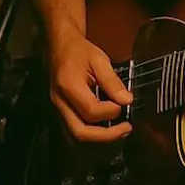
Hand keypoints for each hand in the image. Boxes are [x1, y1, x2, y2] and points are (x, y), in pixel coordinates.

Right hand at [47, 27, 131, 143]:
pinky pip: (73, 131)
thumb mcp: (99, 59)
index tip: (124, 101)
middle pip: (80, 132)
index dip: (111, 111)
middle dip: (106, 136)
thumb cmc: (80, 51)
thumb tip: (127, 101)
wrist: (60, 46)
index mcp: (69, 86)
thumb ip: (112, 81)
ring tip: (119, 131)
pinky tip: (105, 129)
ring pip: (75, 136)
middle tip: (126, 129)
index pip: (91, 111)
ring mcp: (58, 108)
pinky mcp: (60, 111)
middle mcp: (60, 102)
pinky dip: (91, 135)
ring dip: (99, 139)